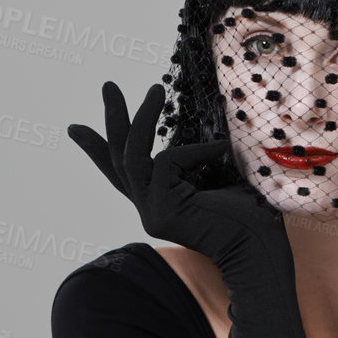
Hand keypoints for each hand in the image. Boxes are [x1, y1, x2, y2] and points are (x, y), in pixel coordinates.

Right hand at [67, 82, 289, 274]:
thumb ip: (197, 162)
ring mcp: (152, 213)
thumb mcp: (217, 178)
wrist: (261, 251)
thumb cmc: (250, 216)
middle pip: (118, 159)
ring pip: (132, 156)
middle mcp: (150, 210)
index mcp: (160, 203)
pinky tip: (222, 149)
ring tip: (154, 88)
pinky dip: (195, 150)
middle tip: (108, 85)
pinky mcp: (162, 211)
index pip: (122, 174)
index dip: (97, 151)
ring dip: (141, 117)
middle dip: (113, 119)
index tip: (75, 129)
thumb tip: (205, 129)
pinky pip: (169, 161)